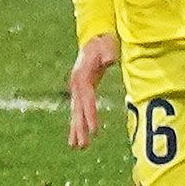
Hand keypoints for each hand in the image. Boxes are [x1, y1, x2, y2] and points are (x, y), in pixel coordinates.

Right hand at [66, 32, 120, 149]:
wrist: (94, 38)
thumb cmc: (102, 43)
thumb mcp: (106, 45)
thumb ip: (107, 52)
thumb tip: (109, 59)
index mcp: (82, 76)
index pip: (87, 99)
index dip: (90, 114)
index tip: (94, 130)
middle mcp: (76, 84)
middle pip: (78, 109)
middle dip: (81, 128)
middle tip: (83, 145)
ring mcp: (76, 88)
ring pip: (75, 112)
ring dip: (77, 130)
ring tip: (77, 147)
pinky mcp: (79, 91)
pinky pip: (77, 110)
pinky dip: (77, 123)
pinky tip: (77, 137)